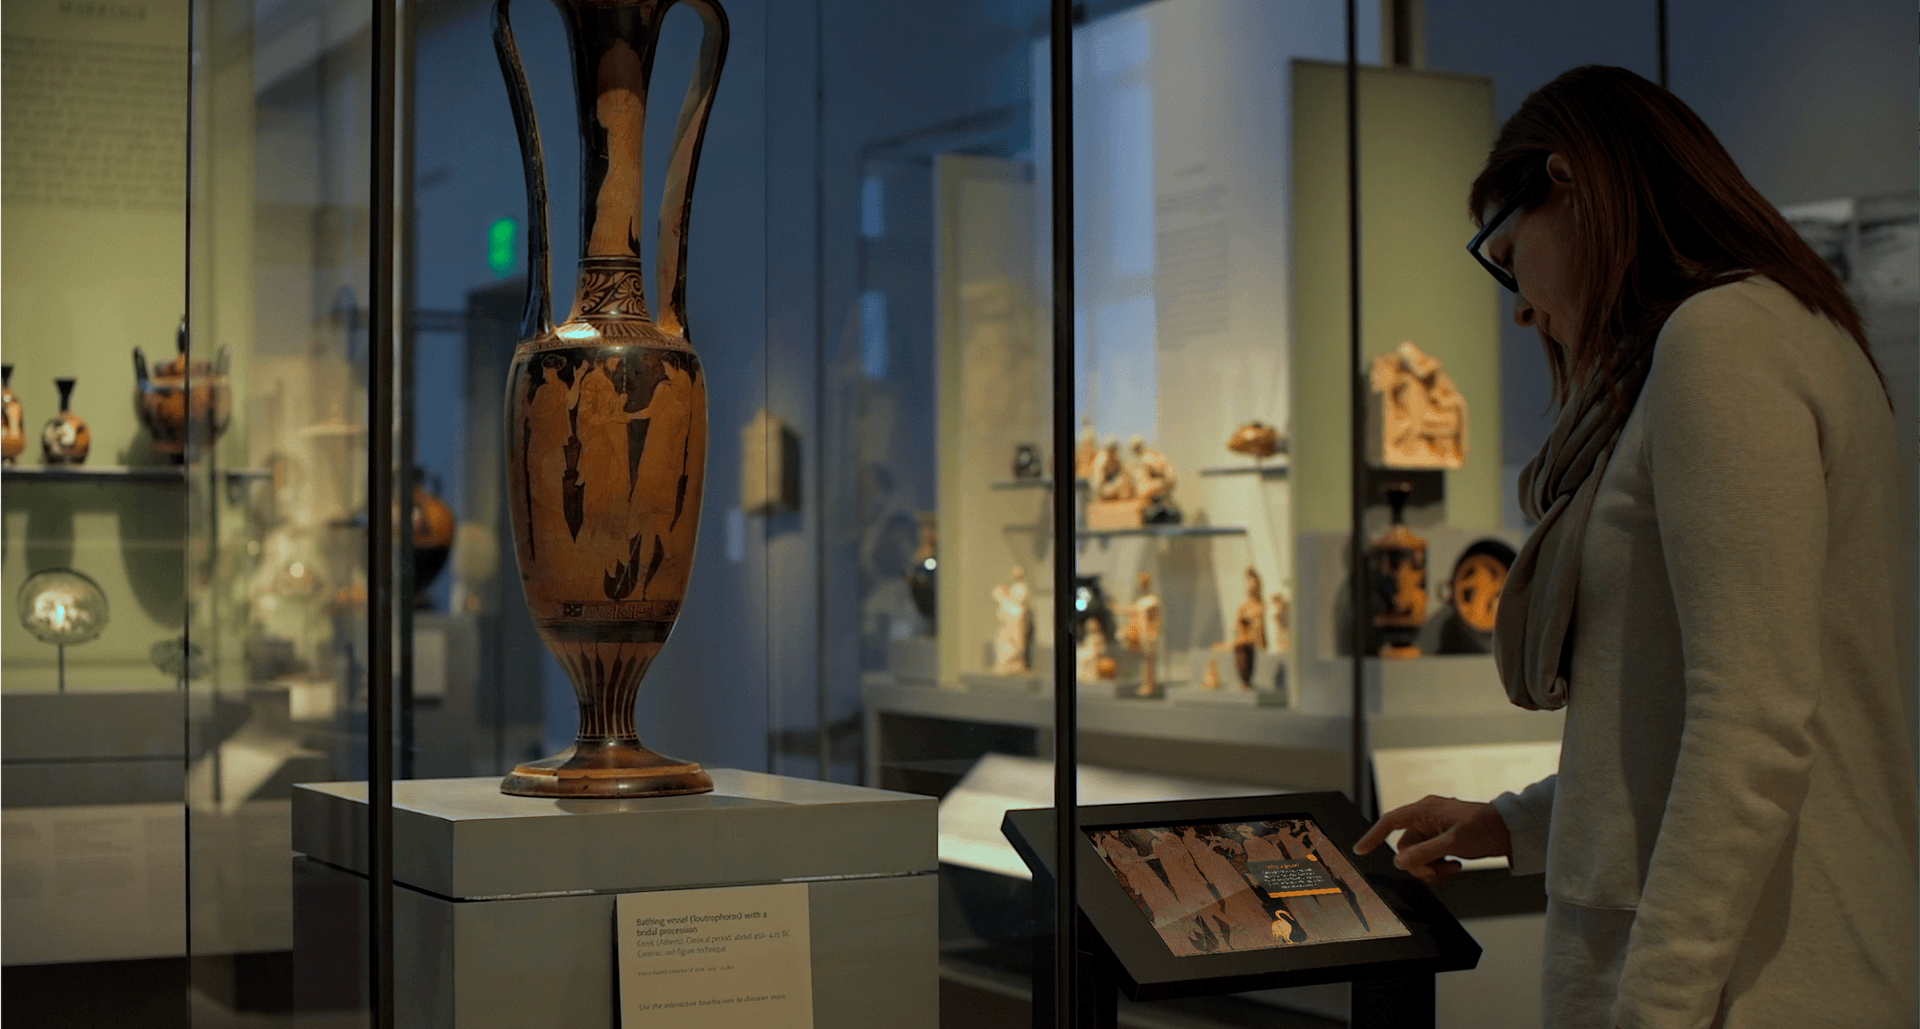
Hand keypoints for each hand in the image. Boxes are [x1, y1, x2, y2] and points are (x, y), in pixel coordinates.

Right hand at [1353, 795, 1512, 887]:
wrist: (1512, 830)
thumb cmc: (1485, 828)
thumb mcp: (1453, 842)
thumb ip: (1424, 853)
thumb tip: (1399, 863)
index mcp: (1425, 810)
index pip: (1390, 822)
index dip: (1373, 836)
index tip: (1360, 851)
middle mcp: (1427, 818)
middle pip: (1406, 847)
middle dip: (1419, 865)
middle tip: (1437, 876)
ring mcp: (1436, 830)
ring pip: (1419, 856)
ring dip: (1432, 868)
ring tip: (1452, 871)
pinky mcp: (1446, 840)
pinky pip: (1431, 857)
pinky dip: (1440, 867)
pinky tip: (1456, 868)